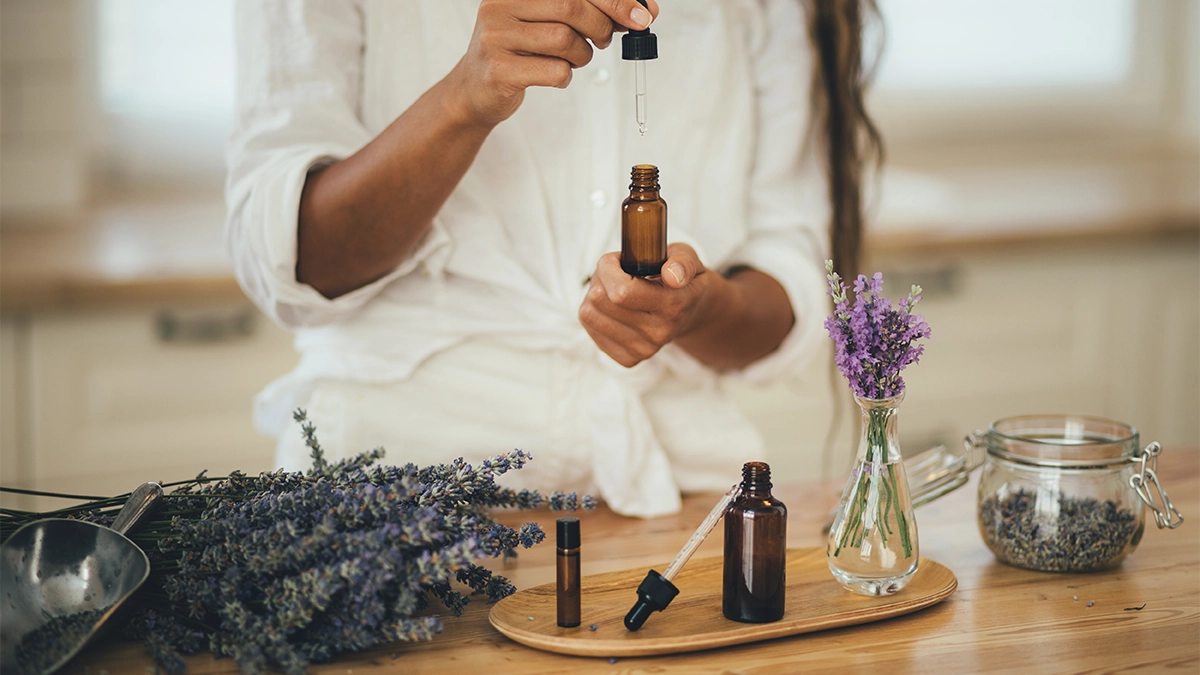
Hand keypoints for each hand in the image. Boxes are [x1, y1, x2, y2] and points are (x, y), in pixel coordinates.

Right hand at [449, 0, 659, 126]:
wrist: (476, 88)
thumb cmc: (521, 50)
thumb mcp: (550, 21)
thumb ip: (591, 12)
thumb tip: (643, 13)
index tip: (643, 15)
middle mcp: (500, 5)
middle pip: (570, 6)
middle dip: (602, 25)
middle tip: (606, 39)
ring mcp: (496, 37)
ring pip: (565, 40)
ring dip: (582, 55)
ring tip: (573, 58)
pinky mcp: (499, 69)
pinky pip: (554, 71)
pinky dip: (565, 76)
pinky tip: (554, 74)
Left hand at [579, 243, 725, 367]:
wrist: (690, 313)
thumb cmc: (681, 279)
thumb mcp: (688, 258)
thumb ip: (683, 262)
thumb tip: (672, 275)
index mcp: (674, 305)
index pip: (622, 292)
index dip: (609, 268)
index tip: (616, 259)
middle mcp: (659, 333)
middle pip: (599, 300)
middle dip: (600, 278)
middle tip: (616, 272)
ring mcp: (643, 349)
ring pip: (588, 314)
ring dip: (594, 294)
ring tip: (614, 288)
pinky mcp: (628, 358)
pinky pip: (589, 328)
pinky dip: (595, 312)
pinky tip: (613, 307)